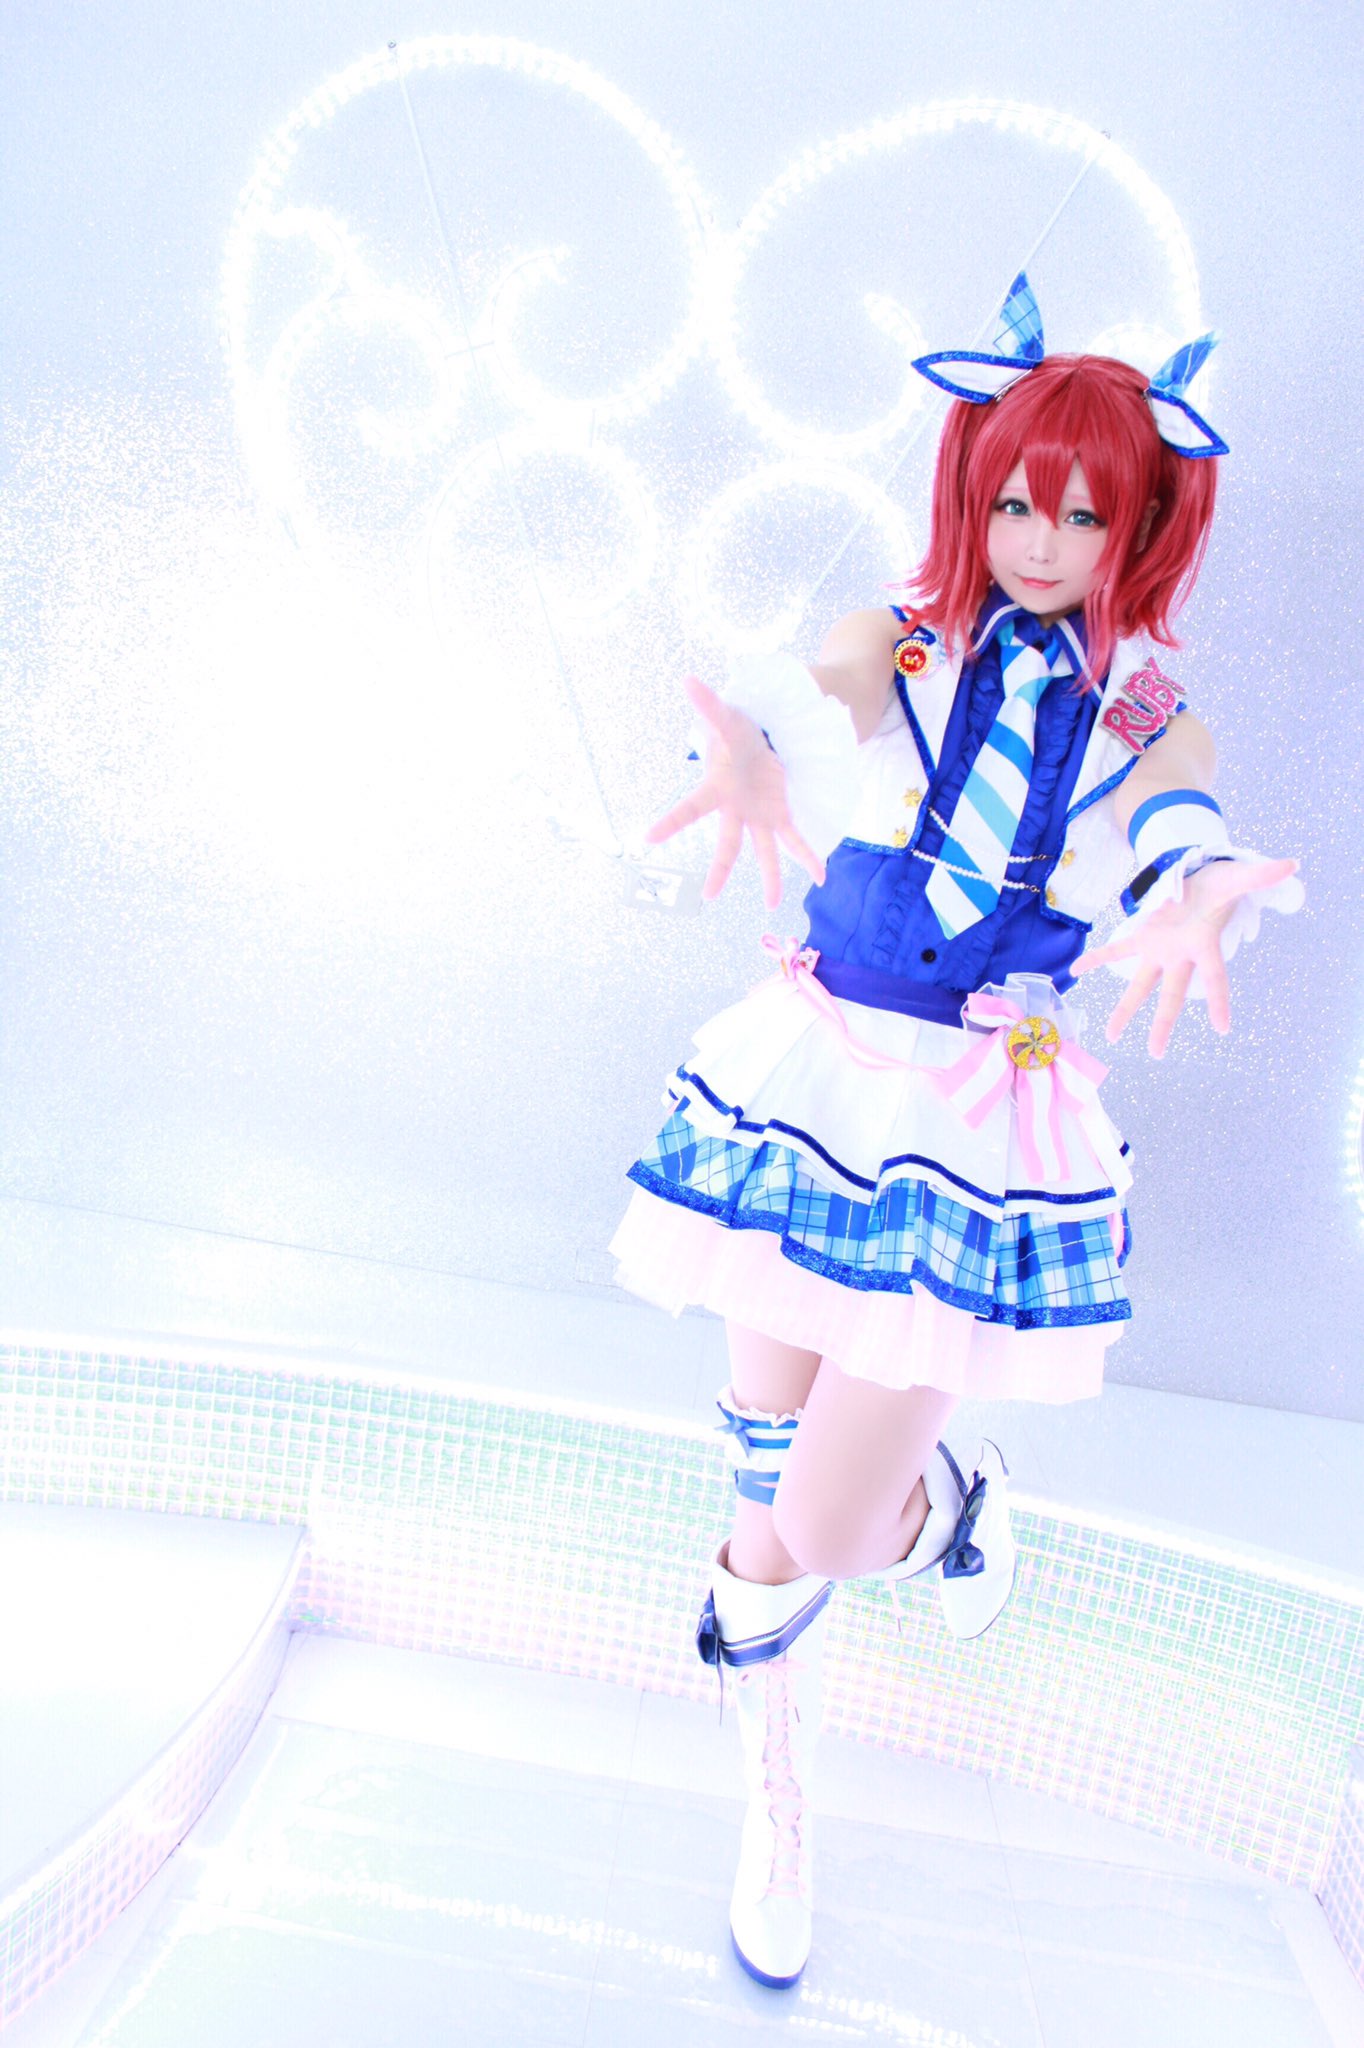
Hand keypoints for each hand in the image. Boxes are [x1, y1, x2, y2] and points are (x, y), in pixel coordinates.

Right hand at [644, 676, 825, 908]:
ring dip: (769, 877)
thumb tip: (687, 679)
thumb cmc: (737, 730)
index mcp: (717, 790)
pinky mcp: (779, 814)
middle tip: (709, 895)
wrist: (761, 733)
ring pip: (763, 852)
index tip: (648, 838)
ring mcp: (758, 815)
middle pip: (727, 844)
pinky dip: (808, 857)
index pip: (689, 810)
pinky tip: (820, 877)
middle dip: (720, 869)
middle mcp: (735, 810)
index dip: (670, 822)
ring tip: (771, 903)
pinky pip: (794, 840)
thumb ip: (707, 703)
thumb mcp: (724, 718)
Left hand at [1072, 857, 1298, 1058]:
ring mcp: (1160, 950)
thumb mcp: (1238, 878)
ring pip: (1141, 983)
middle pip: (1172, 994)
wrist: (1200, 880)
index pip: (1215, 978)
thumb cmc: (1221, 885)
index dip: (1219, 1001)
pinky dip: (1098, 959)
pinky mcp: (1143, 938)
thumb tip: (1292, 864)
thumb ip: (1260, 876)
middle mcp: (1181, 955)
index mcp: (1204, 946)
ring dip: (1126, 1008)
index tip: (1222, 1028)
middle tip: (1156, 1053)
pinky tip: (1075, 970)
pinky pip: (1117, 950)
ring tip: (1112, 1035)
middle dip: (1164, 1023)